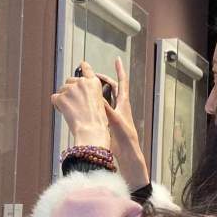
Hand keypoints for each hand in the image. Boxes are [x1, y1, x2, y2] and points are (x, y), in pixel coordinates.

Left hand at [51, 61, 110, 148]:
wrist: (91, 129)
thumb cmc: (97, 121)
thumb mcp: (100, 102)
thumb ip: (91, 94)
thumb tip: (81, 96)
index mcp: (94, 83)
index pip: (87, 69)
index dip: (83, 66)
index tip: (81, 64)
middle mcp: (82, 83)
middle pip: (69, 81)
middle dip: (69, 91)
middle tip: (74, 104)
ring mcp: (70, 89)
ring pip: (61, 90)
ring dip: (63, 99)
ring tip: (71, 111)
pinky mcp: (61, 97)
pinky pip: (54, 98)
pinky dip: (57, 106)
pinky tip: (65, 113)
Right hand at [97, 58, 148, 189]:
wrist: (128, 156)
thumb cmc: (126, 140)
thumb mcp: (116, 123)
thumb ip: (107, 110)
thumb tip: (99, 98)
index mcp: (124, 104)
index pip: (122, 83)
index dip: (120, 71)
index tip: (117, 59)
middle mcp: (120, 108)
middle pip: (113, 89)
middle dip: (104, 80)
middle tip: (92, 76)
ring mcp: (116, 115)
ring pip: (107, 98)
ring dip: (99, 92)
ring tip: (88, 88)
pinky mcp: (111, 123)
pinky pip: (102, 109)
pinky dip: (96, 104)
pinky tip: (89, 105)